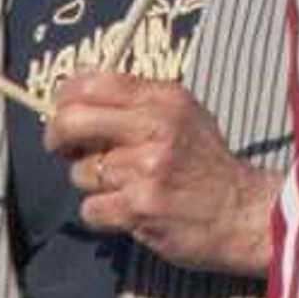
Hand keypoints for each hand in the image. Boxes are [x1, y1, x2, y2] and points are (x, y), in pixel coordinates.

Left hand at [48, 75, 277, 278]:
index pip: (93, 83)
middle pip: (71, 122)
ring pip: (81, 172)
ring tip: (125, 186)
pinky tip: (128, 210)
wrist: (242, 213)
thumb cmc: (206, 164)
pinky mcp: (139, 207)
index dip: (65, 98)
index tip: (63, 111)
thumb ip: (136, 102)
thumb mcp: (183, 114)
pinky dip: (102, 213)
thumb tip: (76, 96)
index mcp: (164, 99)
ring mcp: (146, 169)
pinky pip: (91, 208)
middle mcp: (155, 128)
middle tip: (61, 148)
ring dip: (93, 184)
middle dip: (56, 137)